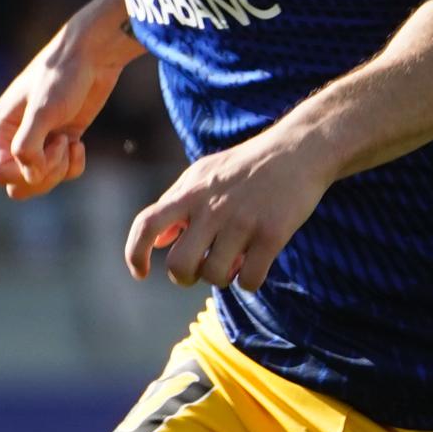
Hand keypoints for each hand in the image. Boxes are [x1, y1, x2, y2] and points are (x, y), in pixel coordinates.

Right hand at [0, 29, 125, 199]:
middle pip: (18, 185)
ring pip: (40, 181)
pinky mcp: (60, 143)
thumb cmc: (63, 77)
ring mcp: (38, 142)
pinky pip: (63, 174)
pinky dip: (74, 165)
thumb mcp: (42, 111)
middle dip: (43, 175)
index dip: (24, 172)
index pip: (0, 174)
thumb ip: (28, 146)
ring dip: (59, 169)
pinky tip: (78, 142)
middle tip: (59, 148)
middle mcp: (13, 138)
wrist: (93, 57)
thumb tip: (29, 176)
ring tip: (68, 142)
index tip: (46, 148)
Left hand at [124, 133, 330, 289]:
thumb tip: (157, 242)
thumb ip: (176, 204)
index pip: (146, 224)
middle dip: (185, 277)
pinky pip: (250, 280)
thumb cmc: (246, 166)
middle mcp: (212, 207)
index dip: (134, 253)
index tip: (141, 273)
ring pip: (214, 276)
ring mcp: (243, 221)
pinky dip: (249, 282)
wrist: (298, 150)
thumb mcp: (203, 174)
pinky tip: (254, 266)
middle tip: (199, 269)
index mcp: (190, 192)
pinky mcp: (273, 234)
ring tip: (234, 262)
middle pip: (179, 265)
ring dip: (222, 278)